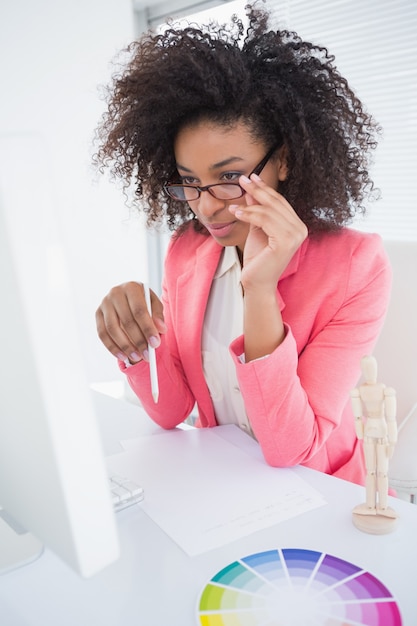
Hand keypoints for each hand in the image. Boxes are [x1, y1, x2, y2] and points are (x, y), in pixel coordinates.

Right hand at [95, 282, 165, 362]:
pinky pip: (102, 334)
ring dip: (125, 346)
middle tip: (147, 355)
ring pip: (112, 329)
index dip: (147, 328)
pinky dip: (112, 347)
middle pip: (126, 321)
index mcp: (131, 287)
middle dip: (138, 340)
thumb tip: (161, 330)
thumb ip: (158, 316)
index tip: (155, 343)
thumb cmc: (144, 301)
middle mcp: (115, 293)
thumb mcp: (154, 304)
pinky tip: (122, 356)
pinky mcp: (97, 314)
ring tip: (136, 357)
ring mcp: (104, 303)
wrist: (129, 296)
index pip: (139, 311)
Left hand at [229, 173, 307, 291]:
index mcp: (297, 226)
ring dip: (249, 205)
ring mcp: (295, 236)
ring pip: (269, 211)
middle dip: (258, 189)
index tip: (251, 177)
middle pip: (276, 203)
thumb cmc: (258, 259)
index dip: (265, 188)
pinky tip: (237, 213)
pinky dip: (249, 214)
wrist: (256, 283)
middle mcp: (300, 229)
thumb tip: (251, 190)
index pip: (280, 202)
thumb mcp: (257, 229)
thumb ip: (257, 210)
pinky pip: (264, 220)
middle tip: (242, 179)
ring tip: (234, 206)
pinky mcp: (285, 242)